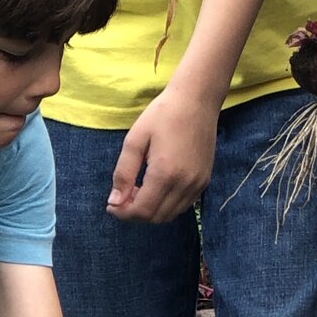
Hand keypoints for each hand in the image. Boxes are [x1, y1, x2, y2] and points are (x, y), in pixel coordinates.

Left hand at [110, 87, 216, 222]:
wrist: (197, 100)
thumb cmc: (163, 114)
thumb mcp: (135, 139)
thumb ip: (124, 173)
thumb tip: (114, 202)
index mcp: (165, 173)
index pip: (142, 211)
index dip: (123, 213)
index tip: (111, 205)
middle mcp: (184, 184)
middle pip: (156, 217)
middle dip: (135, 213)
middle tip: (123, 196)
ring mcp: (198, 183)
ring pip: (171, 215)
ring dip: (152, 211)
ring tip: (139, 191)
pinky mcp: (205, 180)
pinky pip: (184, 205)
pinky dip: (167, 205)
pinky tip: (157, 188)